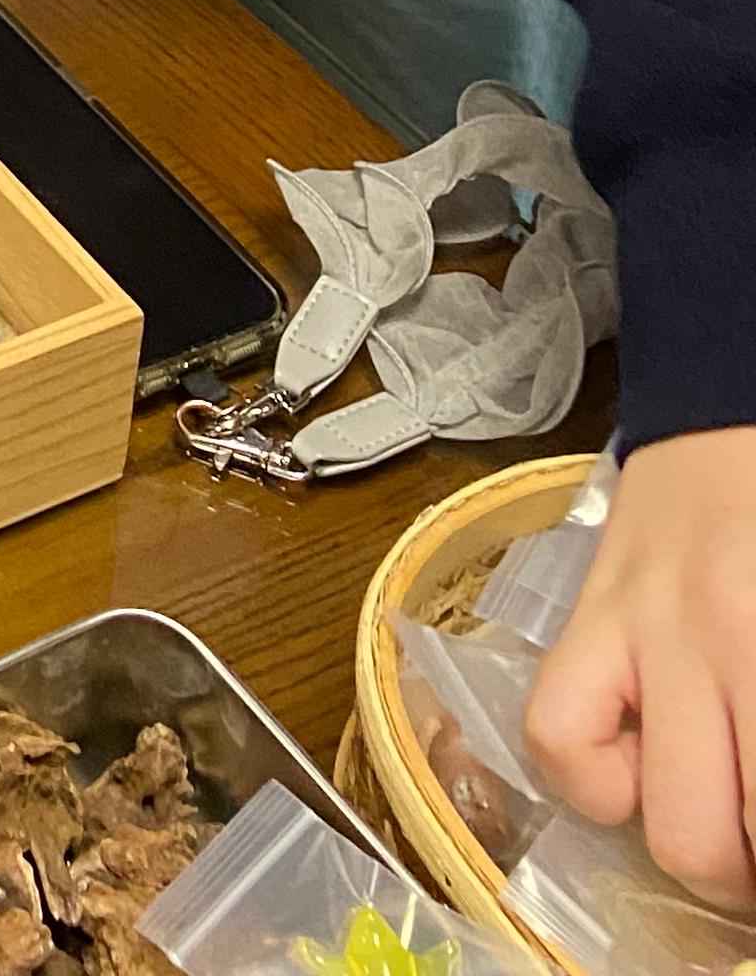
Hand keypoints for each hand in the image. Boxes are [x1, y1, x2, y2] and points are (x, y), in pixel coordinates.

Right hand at [526, 431, 755, 912]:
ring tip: (720, 823)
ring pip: (654, 820)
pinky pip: (555, 738)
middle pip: (716, 842)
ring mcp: (640, 631)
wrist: (729, 410)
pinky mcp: (586, 619)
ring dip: (697, 850)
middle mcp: (715, 642)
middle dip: (747, 881)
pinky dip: (593, 780)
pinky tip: (639, 758)